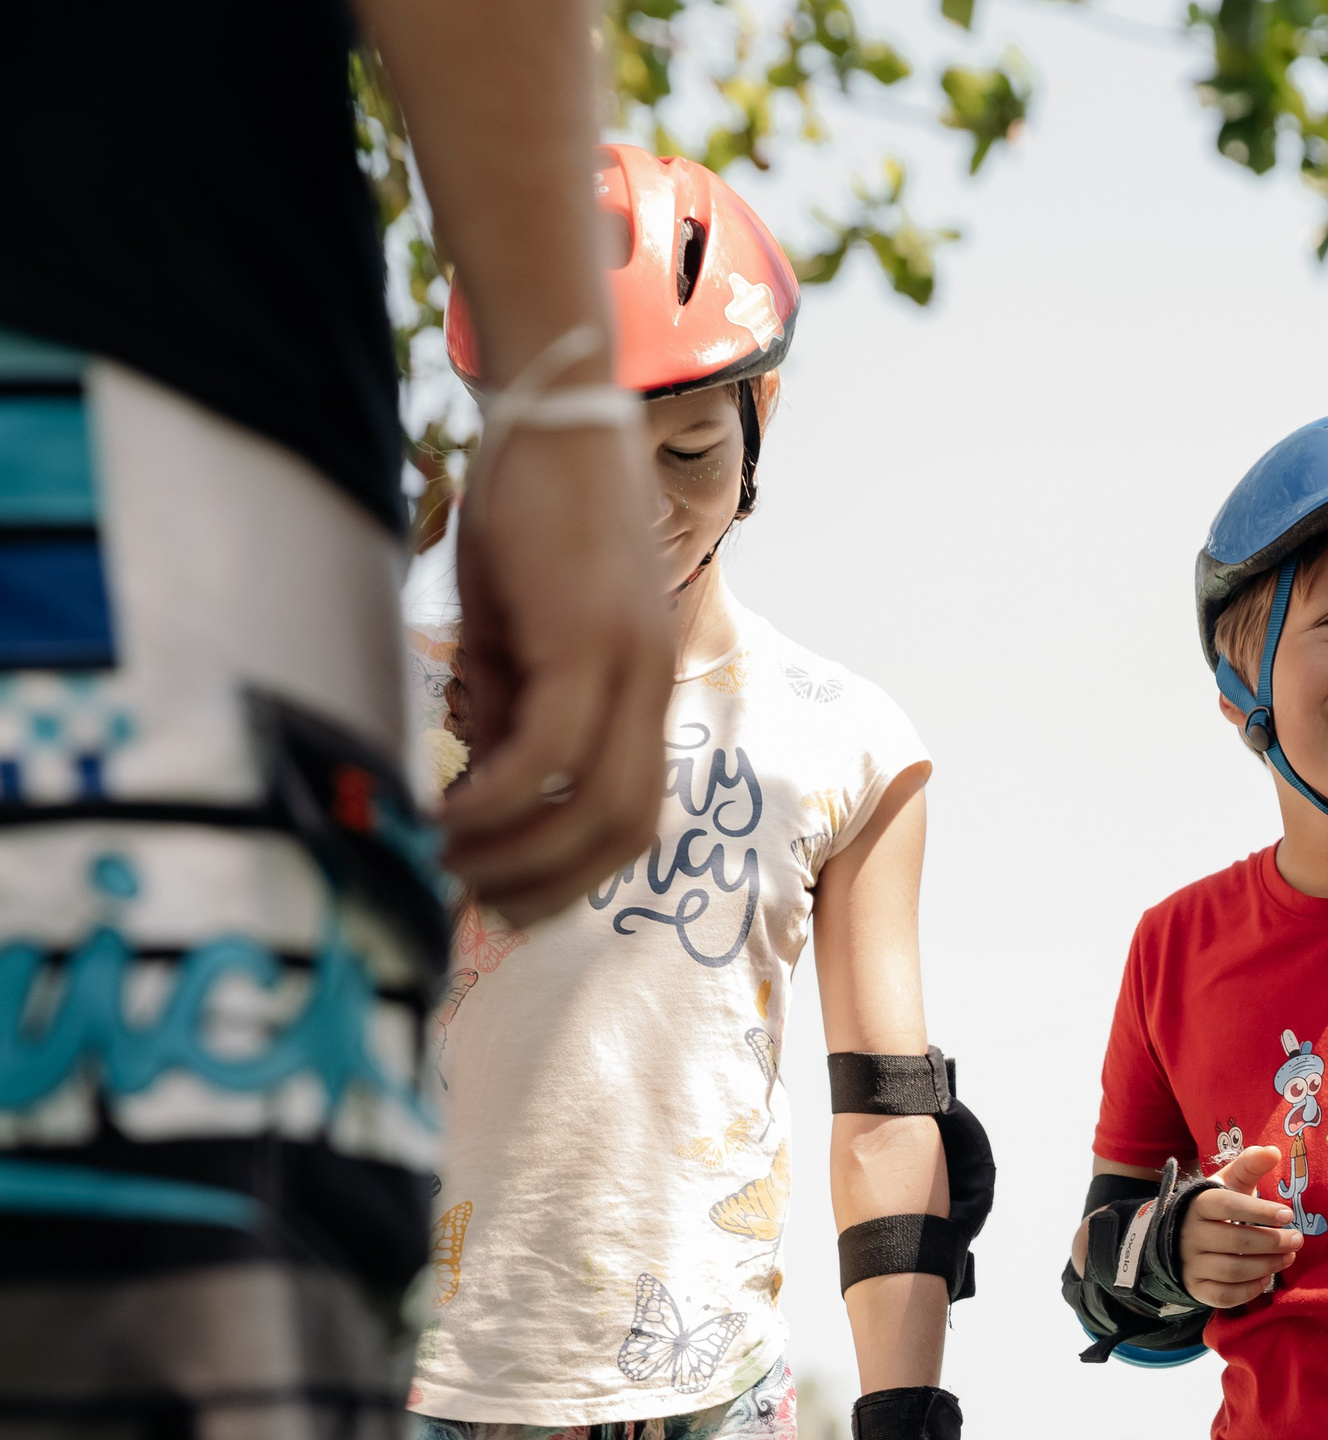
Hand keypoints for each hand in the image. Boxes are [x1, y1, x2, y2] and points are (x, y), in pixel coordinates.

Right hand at [440, 420, 671, 923]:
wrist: (552, 415)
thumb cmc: (527, 517)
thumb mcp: (512, 629)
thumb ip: (506, 706)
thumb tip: (484, 788)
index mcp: (641, 687)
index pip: (635, 813)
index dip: (580, 871)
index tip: (513, 896)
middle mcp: (649, 685)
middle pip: (628, 831)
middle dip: (554, 887)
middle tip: (480, 905)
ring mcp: (627, 664)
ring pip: (597, 806)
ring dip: (522, 856)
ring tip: (450, 866)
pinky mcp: (586, 641)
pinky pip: (550, 754)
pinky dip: (501, 801)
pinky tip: (448, 814)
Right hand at [1180, 1146, 1302, 1306]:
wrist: (1180, 1237)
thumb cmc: (1216, 1207)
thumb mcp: (1229, 1182)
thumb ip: (1250, 1165)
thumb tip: (1274, 1151)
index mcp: (1199, 1203)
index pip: (1229, 1205)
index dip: (1260, 1211)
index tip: (1288, 1215)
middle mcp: (1190, 1234)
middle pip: (1235, 1240)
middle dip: (1273, 1241)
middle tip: (1297, 1240)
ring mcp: (1190, 1263)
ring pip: (1232, 1270)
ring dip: (1267, 1266)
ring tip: (1288, 1257)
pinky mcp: (1194, 1287)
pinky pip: (1223, 1295)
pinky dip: (1249, 1290)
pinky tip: (1266, 1278)